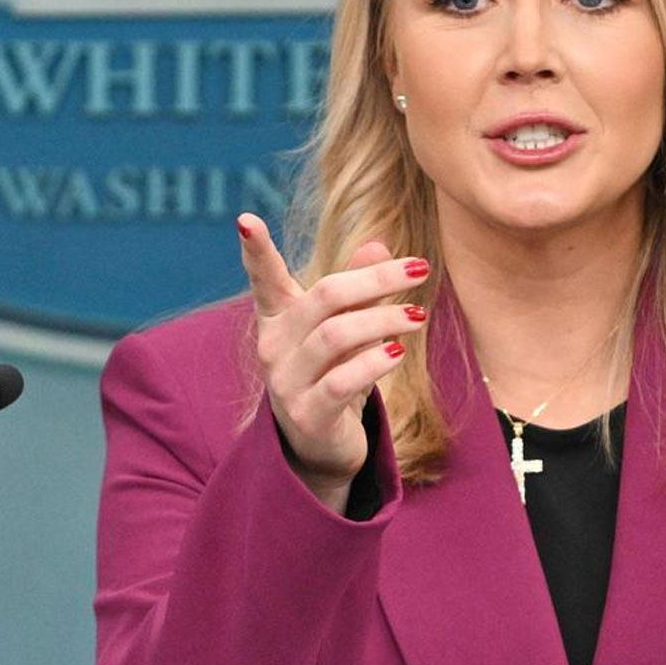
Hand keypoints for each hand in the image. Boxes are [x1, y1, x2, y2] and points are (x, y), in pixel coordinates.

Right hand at [235, 212, 428, 509]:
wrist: (321, 444)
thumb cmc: (332, 372)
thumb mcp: (344, 326)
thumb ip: (357, 287)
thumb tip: (379, 243)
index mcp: (278, 317)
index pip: (265, 279)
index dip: (255, 251)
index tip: (244, 220)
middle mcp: (273, 346)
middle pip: (324, 296)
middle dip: (376, 278)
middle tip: (421, 269)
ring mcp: (286, 382)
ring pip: (336, 335)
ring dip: (385, 320)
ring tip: (419, 315)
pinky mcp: (307, 414)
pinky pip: (343, 381)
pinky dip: (375, 362)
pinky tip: (398, 352)